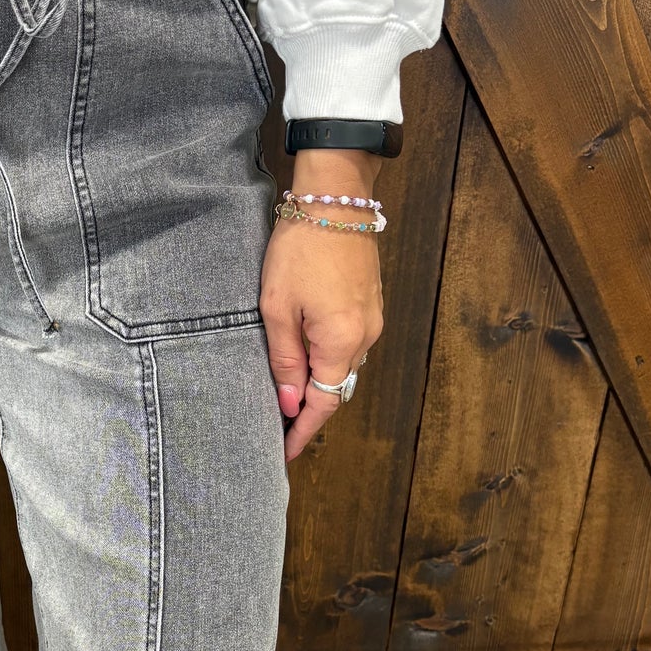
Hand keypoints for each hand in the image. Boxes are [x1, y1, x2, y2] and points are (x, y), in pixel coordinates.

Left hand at [259, 151, 385, 463]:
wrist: (337, 197)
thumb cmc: (300, 250)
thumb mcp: (278, 308)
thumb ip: (285, 359)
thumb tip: (289, 404)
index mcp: (341, 343)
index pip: (324, 403)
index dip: (304, 431)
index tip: (286, 453)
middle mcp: (365, 338)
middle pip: (337, 387)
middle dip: (310, 410)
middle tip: (280, 428)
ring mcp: (372, 319)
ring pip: (344, 365)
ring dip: (319, 382)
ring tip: (288, 394)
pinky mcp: (371, 303)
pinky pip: (350, 344)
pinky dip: (328, 358)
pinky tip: (306, 358)